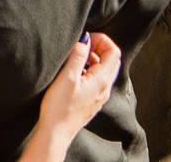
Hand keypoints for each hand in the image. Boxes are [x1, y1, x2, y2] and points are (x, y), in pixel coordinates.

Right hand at [32, 34, 123, 149]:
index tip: (86, 38)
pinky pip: (98, 79)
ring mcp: (100, 95)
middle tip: (82, 45)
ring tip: (76, 57)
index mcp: (101, 81)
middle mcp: (104, 88)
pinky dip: (90, 69)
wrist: (56, 132)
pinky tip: (75, 72)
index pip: (114, 52)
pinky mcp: (93, 100)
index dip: (102, 40)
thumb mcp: (66, 77)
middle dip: (100, 47)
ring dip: (94, 58)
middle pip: (112, 60)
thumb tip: (85, 39)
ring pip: (105, 70)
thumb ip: (78, 56)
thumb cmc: (59, 107)